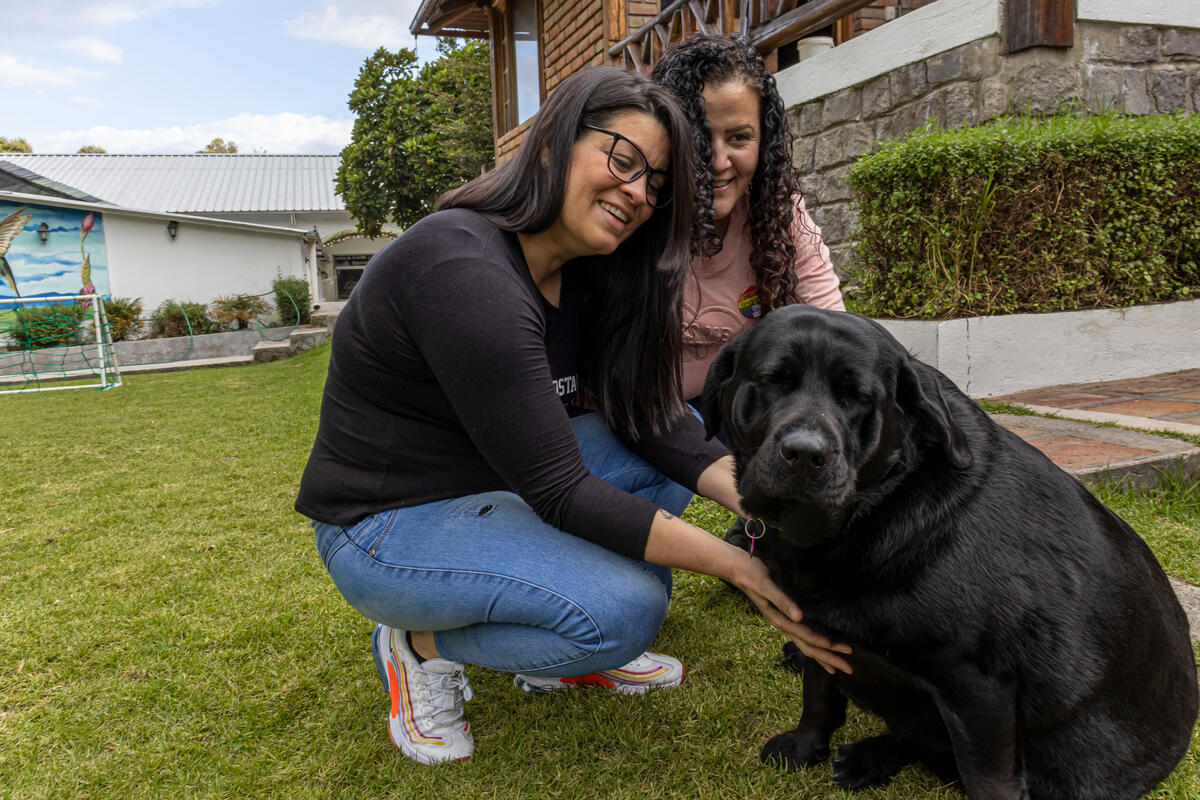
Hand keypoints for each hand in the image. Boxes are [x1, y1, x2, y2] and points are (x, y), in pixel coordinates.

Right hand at [730, 554, 852, 674]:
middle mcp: (784, 624)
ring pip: (806, 644)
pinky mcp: (786, 615)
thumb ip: (782, 601)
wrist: (740, 570)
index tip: (847, 650)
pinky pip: (802, 635)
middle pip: (809, 647)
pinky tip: (821, 646)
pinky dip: (814, 643)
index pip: (809, 638)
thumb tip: (799, 617)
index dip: (828, 645)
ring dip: (822, 655)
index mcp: (781, 620)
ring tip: (837, 665)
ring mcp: (785, 621)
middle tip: (849, 669)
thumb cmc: (755, 575)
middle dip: (829, 658)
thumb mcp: (767, 586)